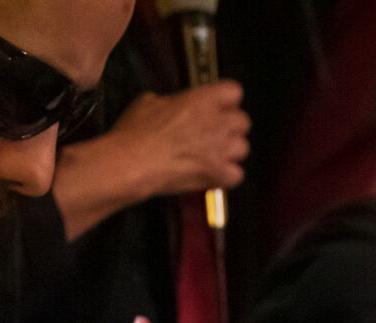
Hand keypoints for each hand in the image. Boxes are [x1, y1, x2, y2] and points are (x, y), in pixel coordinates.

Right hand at [107, 82, 249, 198]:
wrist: (132, 163)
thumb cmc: (135, 134)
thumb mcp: (148, 102)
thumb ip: (169, 102)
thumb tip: (169, 107)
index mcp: (201, 100)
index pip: (233, 92)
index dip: (226, 101)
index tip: (218, 107)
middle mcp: (215, 122)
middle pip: (243, 121)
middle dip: (231, 127)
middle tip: (215, 133)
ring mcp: (218, 149)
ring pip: (243, 148)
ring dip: (230, 152)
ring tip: (213, 156)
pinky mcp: (216, 173)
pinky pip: (236, 175)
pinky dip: (226, 177)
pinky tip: (212, 175)